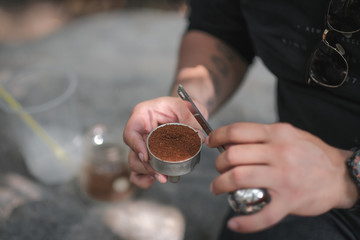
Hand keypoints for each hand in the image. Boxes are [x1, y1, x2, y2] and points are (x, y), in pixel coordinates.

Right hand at [123, 96, 205, 188]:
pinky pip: (138, 171)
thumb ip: (193, 120)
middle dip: (147, 166)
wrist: (188, 113)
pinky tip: (153, 180)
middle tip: (161, 175)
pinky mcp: (148, 155)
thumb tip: (199, 139)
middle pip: (133, 151)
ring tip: (163, 177)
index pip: (131, 131)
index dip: (136, 146)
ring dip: (148, 172)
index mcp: (143, 114)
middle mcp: (140, 130)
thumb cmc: (185, 107)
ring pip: (135, 163)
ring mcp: (142, 144)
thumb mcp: (190, 108)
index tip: (146, 157)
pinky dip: (143, 178)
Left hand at [206, 122, 355, 232]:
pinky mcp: (289, 201)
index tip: (211, 142)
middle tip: (219, 169)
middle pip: (234, 155)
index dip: (218, 136)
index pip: (238, 131)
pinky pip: (263, 215)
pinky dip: (245, 222)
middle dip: (218, 163)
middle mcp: (279, 153)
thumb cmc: (311, 153)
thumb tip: (232, 140)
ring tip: (217, 188)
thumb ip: (263, 135)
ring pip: (239, 178)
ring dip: (221, 185)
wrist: (340, 175)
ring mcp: (283, 178)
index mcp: (277, 134)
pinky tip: (234, 223)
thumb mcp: (289, 134)